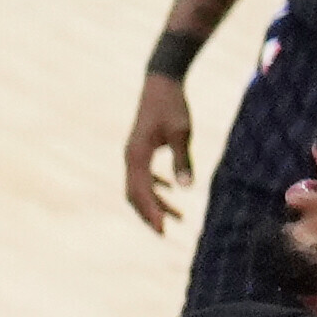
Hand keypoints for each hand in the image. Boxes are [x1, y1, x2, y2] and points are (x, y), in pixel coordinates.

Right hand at [123, 69, 195, 231]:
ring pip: (138, 187)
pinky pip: (143, 175)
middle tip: (166, 233)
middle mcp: (130, 157)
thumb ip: (183, 160)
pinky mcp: (140, 149)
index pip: (140, 191)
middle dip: (149, 214)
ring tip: (178, 218)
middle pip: (134, 194)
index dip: (151, 212)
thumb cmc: (172, 105)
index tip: (163, 231)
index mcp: (137, 155)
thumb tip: (186, 189)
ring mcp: (133, 154)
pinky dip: (154, 187)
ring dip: (154, 203)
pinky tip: (171, 191)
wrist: (161, 82)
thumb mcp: (182, 133)